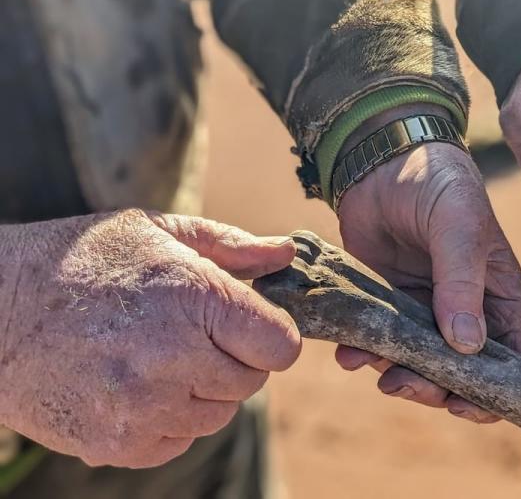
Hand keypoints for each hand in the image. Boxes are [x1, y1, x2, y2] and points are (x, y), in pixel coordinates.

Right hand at [0, 210, 300, 466]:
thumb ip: (229, 246)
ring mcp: (145, 407)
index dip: (270, 335)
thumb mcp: (154, 232)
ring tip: (157, 358)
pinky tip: (133, 386)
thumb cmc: (79, 262)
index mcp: (194, 297)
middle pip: (252, 382)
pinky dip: (168, 421)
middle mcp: (174, 356)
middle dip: (234, 360)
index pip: (281, 345)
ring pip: (218, 415)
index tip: (247, 326)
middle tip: (192, 336)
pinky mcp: (118, 444)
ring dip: (202, 392)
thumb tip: (286, 254)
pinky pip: (179, 442)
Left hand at [335, 128, 520, 423]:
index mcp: (501, 297)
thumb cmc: (438, 182)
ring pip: (419, 367)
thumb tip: (467, 345)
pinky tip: (348, 352)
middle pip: (461, 375)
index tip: (461, 405)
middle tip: (400, 382)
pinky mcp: (388, 306)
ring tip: (370, 364)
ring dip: (396, 375)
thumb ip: (462, 282)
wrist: (381, 158)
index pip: (511, 360)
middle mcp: (467, 312)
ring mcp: (426, 312)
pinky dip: (366, 355)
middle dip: (434, 388)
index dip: (493, 392)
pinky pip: (381, 344)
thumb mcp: (459, 225)